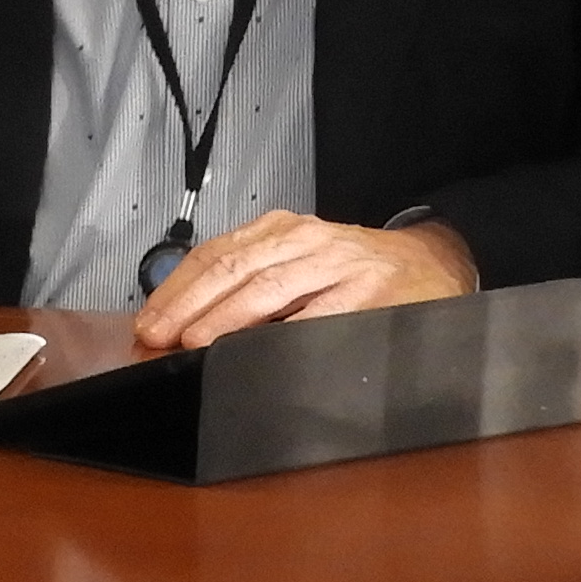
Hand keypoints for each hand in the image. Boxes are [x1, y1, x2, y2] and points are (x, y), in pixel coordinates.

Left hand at [130, 213, 479, 351]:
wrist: (430, 262)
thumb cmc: (355, 270)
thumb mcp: (299, 260)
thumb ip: (253, 282)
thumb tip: (188, 322)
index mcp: (282, 231)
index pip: (216, 253)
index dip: (177, 288)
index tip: (150, 320)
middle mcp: (306, 240)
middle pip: (233, 268)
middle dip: (190, 305)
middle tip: (158, 336)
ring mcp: (337, 265)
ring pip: (269, 287)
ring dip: (226, 318)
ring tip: (195, 342)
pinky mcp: (367, 294)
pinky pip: (319, 315)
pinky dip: (285, 333)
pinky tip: (260, 350)